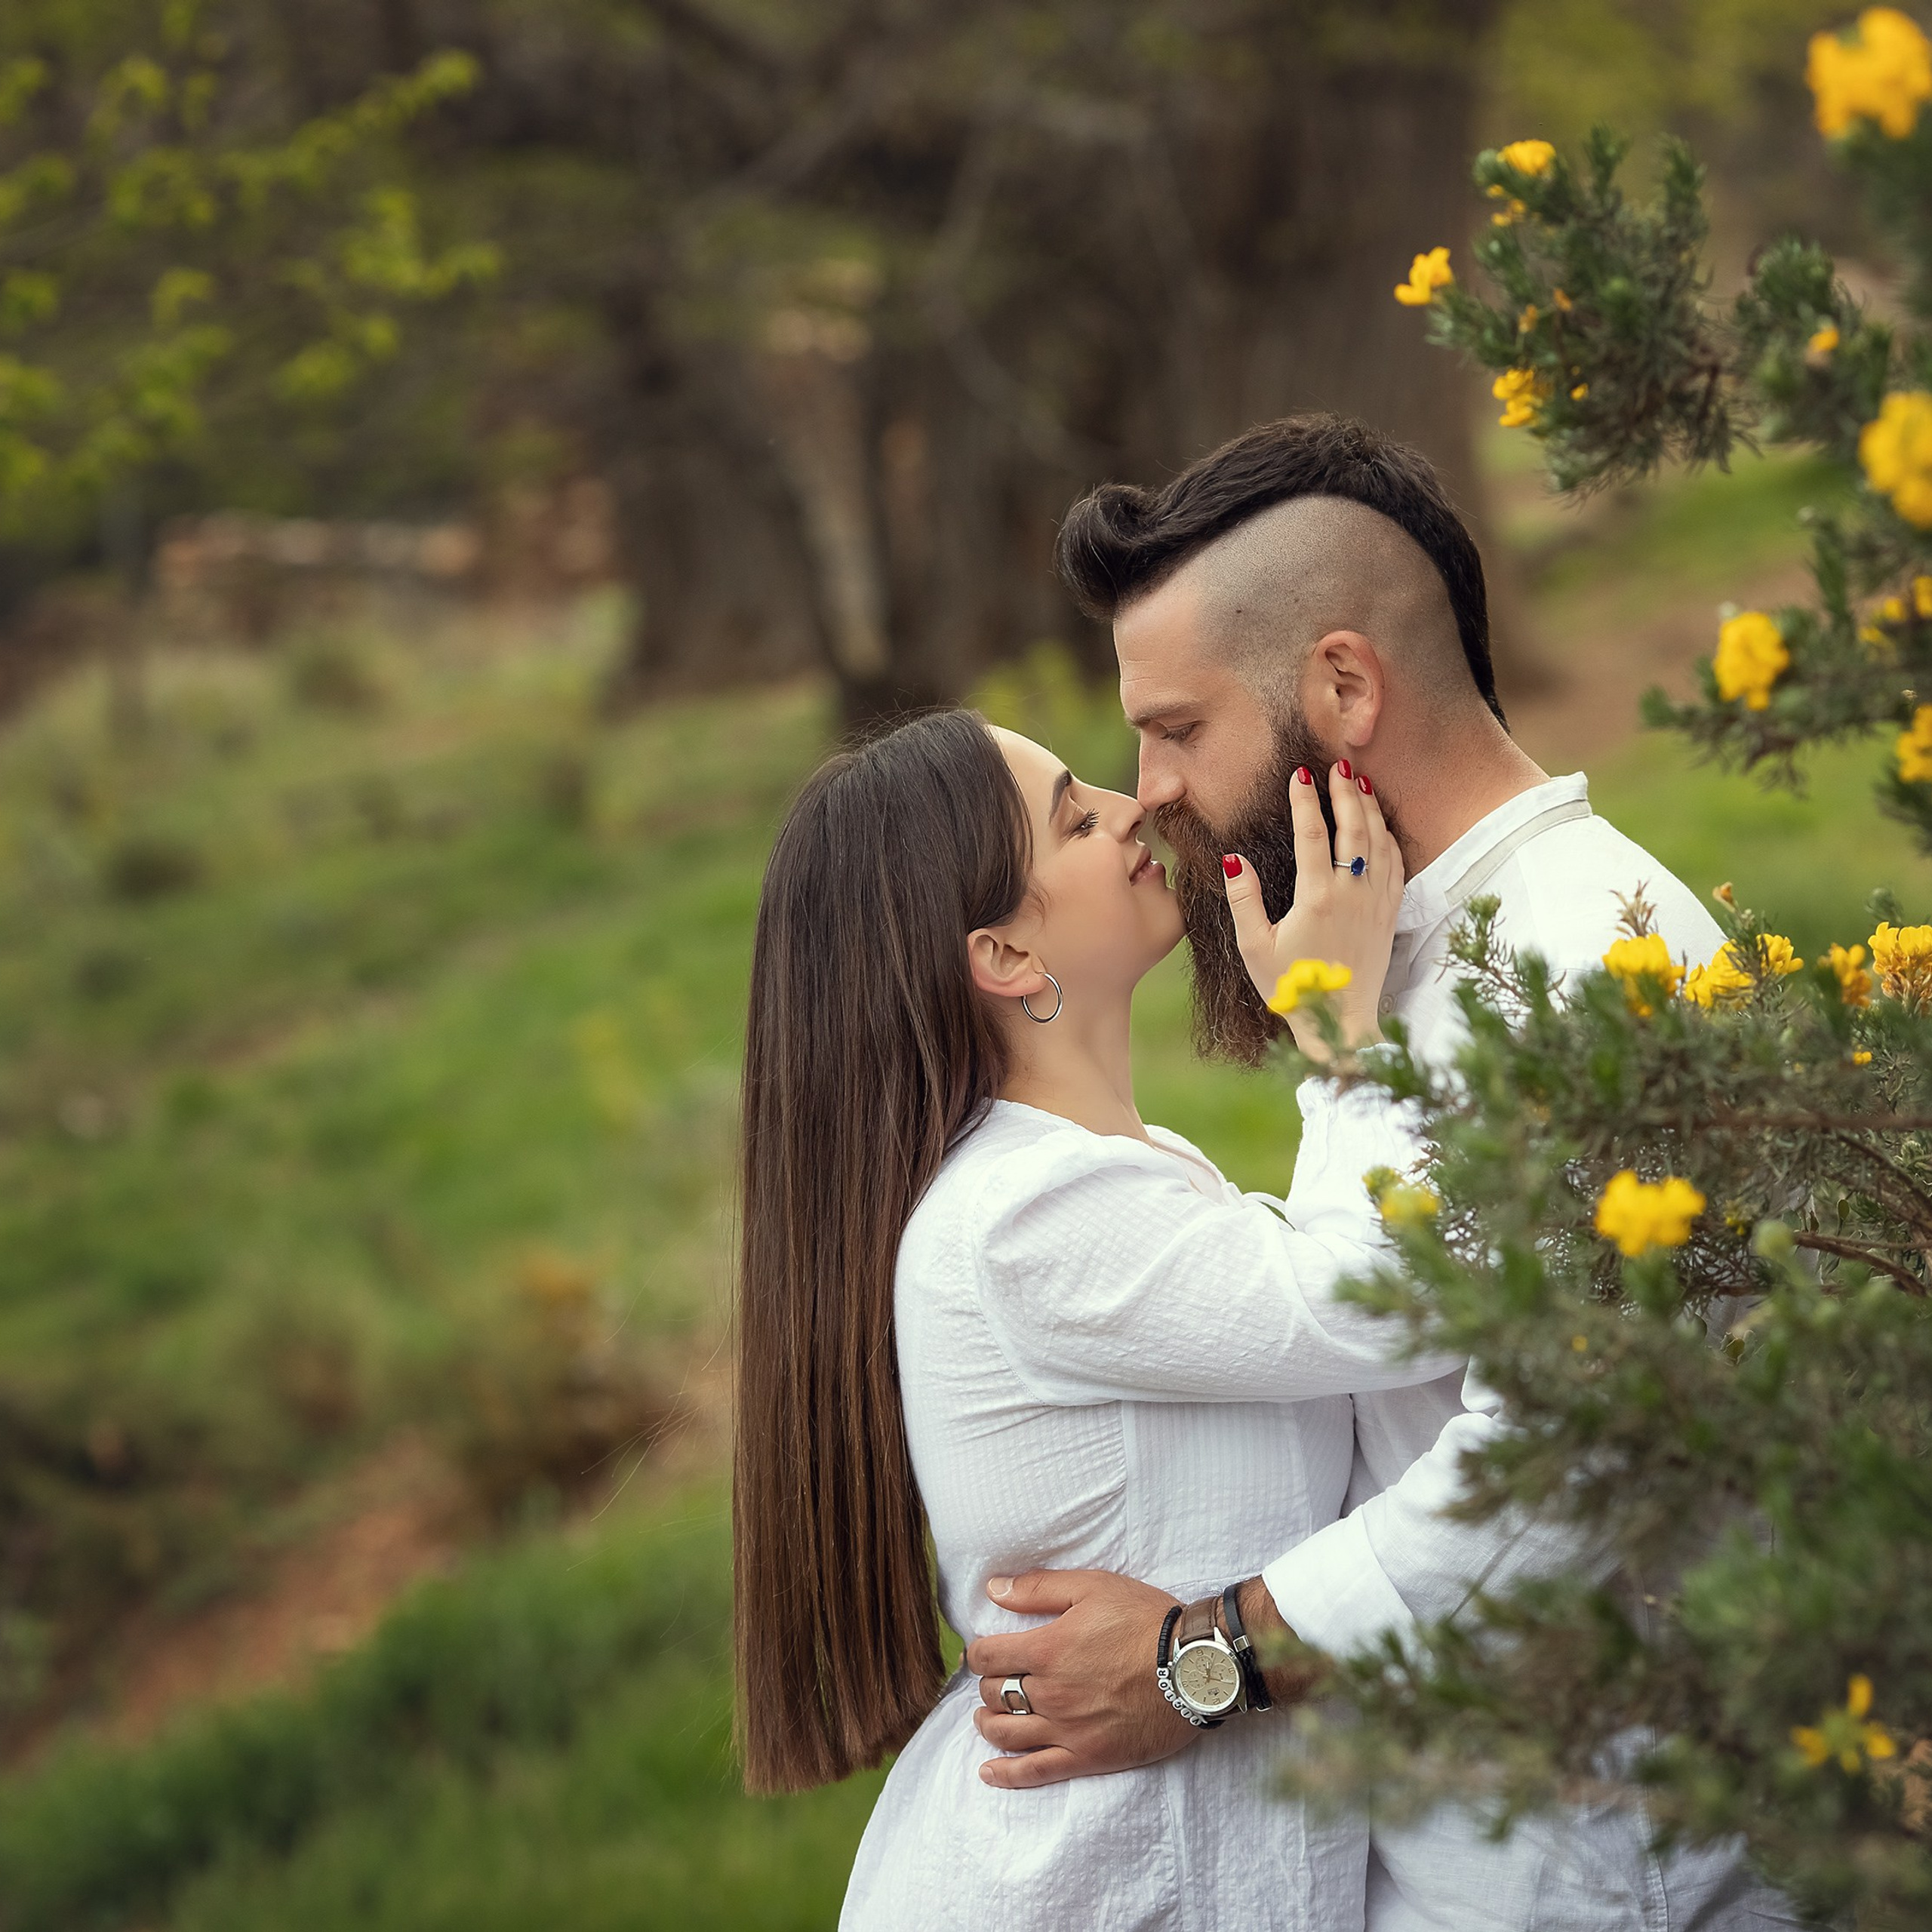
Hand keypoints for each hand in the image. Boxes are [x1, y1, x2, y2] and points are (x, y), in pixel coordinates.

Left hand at [962, 1570, 1196, 1787]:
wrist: (1194, 1667)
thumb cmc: (1145, 1621)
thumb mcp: (1092, 1587)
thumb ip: (1039, 1589)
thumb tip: (993, 1589)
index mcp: (1047, 1649)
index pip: (988, 1657)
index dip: (978, 1652)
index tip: (981, 1651)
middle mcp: (1049, 1693)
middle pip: (995, 1694)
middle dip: (988, 1684)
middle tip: (994, 1679)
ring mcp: (1067, 1730)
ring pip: (1006, 1733)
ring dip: (987, 1724)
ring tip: (985, 1717)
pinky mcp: (1088, 1757)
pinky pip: (1036, 1772)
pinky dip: (1006, 1775)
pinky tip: (988, 1772)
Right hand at [1223, 762, 1402, 1058]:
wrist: (1341, 1024)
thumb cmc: (1292, 988)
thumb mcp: (1254, 947)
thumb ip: (1244, 899)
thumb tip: (1233, 857)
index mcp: (1316, 898)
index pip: (1311, 834)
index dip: (1305, 801)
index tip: (1300, 774)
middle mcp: (1351, 894)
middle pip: (1353, 828)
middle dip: (1345, 792)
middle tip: (1339, 765)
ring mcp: (1375, 903)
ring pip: (1379, 842)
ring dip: (1369, 809)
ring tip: (1360, 783)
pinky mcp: (1390, 915)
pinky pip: (1395, 865)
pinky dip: (1389, 838)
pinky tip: (1380, 825)